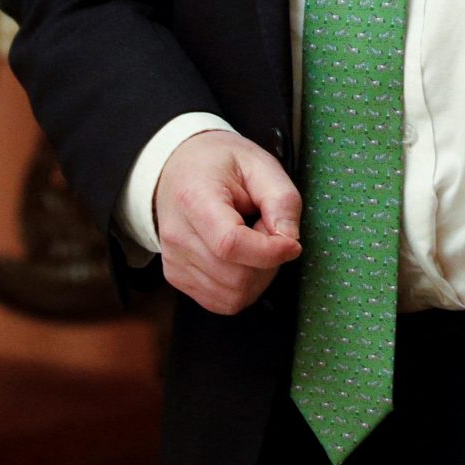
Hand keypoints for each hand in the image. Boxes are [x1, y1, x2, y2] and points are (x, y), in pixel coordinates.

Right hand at [153, 129, 302, 315]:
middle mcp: (177, 235)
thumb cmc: (220, 164)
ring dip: (257, 276)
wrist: (179, 167)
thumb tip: (290, 240)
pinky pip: (222, 301)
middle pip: (236, 277)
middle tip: (267, 230)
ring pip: (233, 295)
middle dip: (268, 262)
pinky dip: (242, 286)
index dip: (269, 252)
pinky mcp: (176, 277)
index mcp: (194, 198)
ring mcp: (173, 260)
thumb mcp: (259, 164)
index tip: (291, 243)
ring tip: (252, 241)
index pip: (230, 244)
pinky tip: (240, 258)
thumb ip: (282, 200)